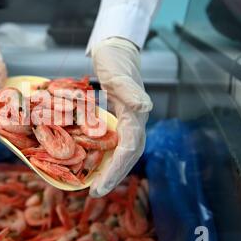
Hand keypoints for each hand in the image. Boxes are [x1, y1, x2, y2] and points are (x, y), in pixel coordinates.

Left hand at [89, 37, 152, 197]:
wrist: (116, 48)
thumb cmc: (115, 59)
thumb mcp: (118, 73)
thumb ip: (131, 91)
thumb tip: (145, 108)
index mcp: (136, 115)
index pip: (128, 149)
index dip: (116, 170)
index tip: (100, 186)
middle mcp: (135, 120)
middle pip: (128, 155)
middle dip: (114, 175)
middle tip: (96, 193)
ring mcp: (128, 119)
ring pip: (123, 150)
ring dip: (112, 168)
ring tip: (96, 185)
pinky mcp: (120, 116)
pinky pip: (116, 140)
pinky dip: (108, 154)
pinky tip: (96, 161)